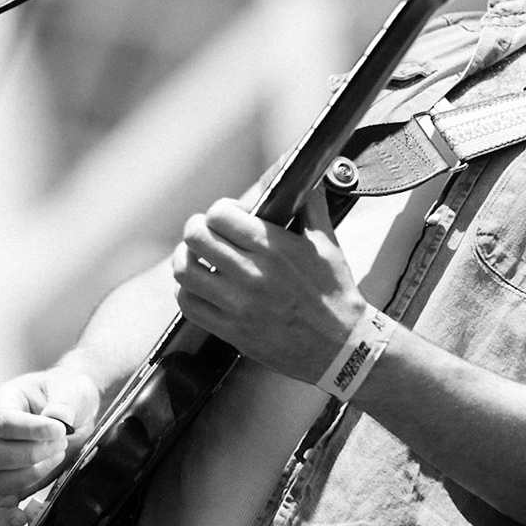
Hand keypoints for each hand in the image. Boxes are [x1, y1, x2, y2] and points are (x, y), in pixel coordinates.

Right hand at [0, 366, 98, 525]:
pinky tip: (23, 517)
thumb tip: (57, 418)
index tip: (60, 429)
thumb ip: (64, 400)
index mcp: (4, 402)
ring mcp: (2, 460)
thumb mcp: (72, 387)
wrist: (78, 408)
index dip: (31, 430)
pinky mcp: (15, 482)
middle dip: (32, 454)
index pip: (3, 422)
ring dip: (29, 476)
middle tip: (61, 444)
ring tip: (57, 460)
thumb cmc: (68, 392)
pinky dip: (7, 515)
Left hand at [170, 188, 366, 383]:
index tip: (229, 217)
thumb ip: (310, 205)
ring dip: (186, 258)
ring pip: (185, 270)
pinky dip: (186, 291)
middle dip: (197, 229)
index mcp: (274, 248)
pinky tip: (198, 287)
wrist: (341, 348)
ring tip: (195, 257)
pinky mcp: (231, 330)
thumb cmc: (335, 295)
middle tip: (205, 232)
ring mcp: (238, 305)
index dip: (220, 211)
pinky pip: (189, 305)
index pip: (220, 215)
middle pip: (196, 237)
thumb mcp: (327, 243)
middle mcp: (252, 274)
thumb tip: (302, 177)